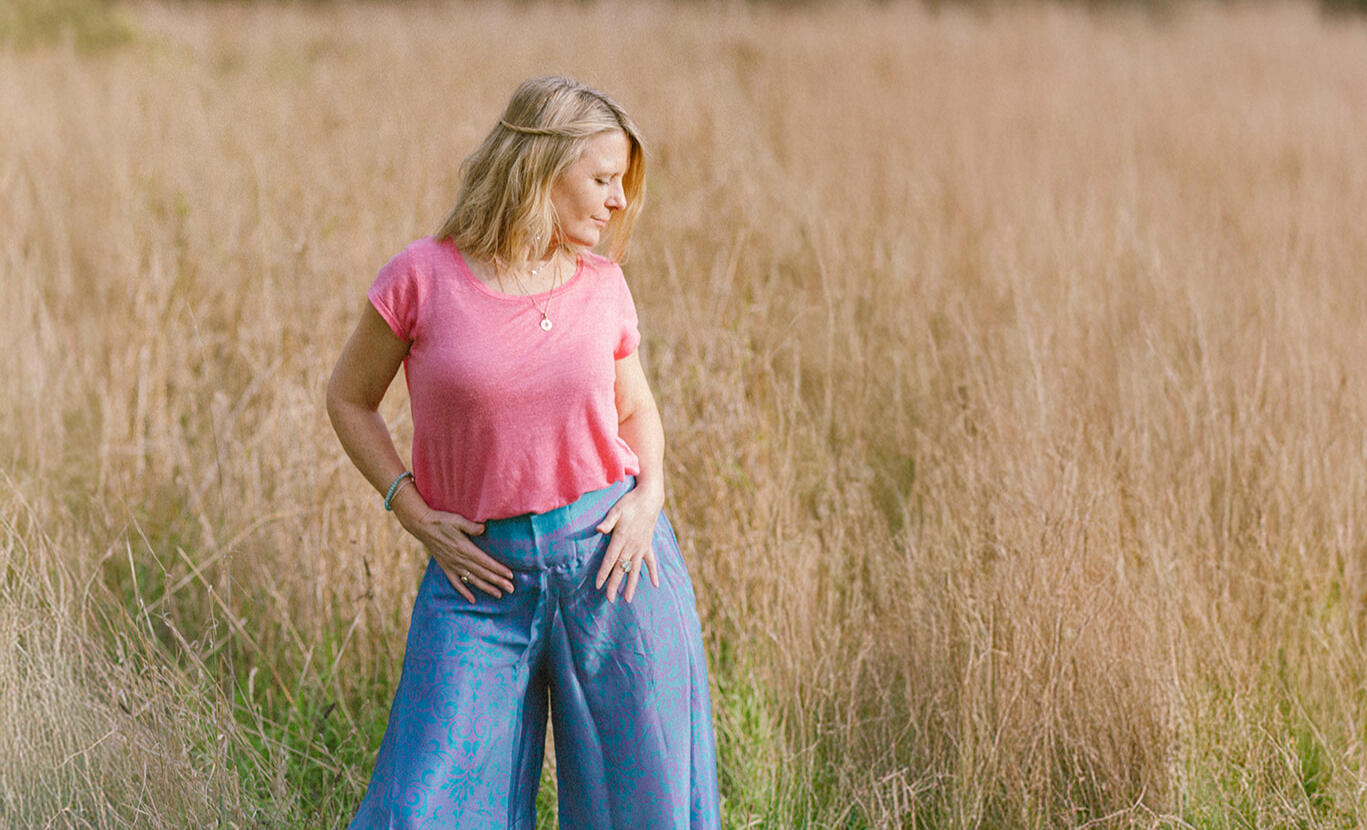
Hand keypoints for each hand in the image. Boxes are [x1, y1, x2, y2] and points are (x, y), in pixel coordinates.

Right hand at [394, 498, 513, 602]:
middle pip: (482, 573)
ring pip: (472, 580)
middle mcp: (459, 559)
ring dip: (486, 588)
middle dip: (498, 581)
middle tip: (511, 589)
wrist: (422, 526)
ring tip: (499, 594)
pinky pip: (456, 583)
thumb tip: (484, 528)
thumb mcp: (457, 520)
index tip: (510, 576)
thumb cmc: (442, 521)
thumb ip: (471, 526)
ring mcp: (452, 565)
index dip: (498, 569)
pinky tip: (472, 600)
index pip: (485, 561)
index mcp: (464, 548)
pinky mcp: (446, 568)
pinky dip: (464, 592)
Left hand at [594, 485, 662, 603]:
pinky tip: (654, 584)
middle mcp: (631, 546)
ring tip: (627, 599)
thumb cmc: (630, 503)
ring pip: (635, 569)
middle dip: (614, 585)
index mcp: (621, 538)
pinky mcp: (647, 545)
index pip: (610, 560)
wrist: (649, 498)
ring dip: (631, 584)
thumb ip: (607, 522)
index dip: (604, 573)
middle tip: (609, 599)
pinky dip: (653, 572)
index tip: (598, 586)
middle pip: (621, 569)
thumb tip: (598, 530)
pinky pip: (651, 561)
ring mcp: (641, 547)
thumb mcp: (616, 510)